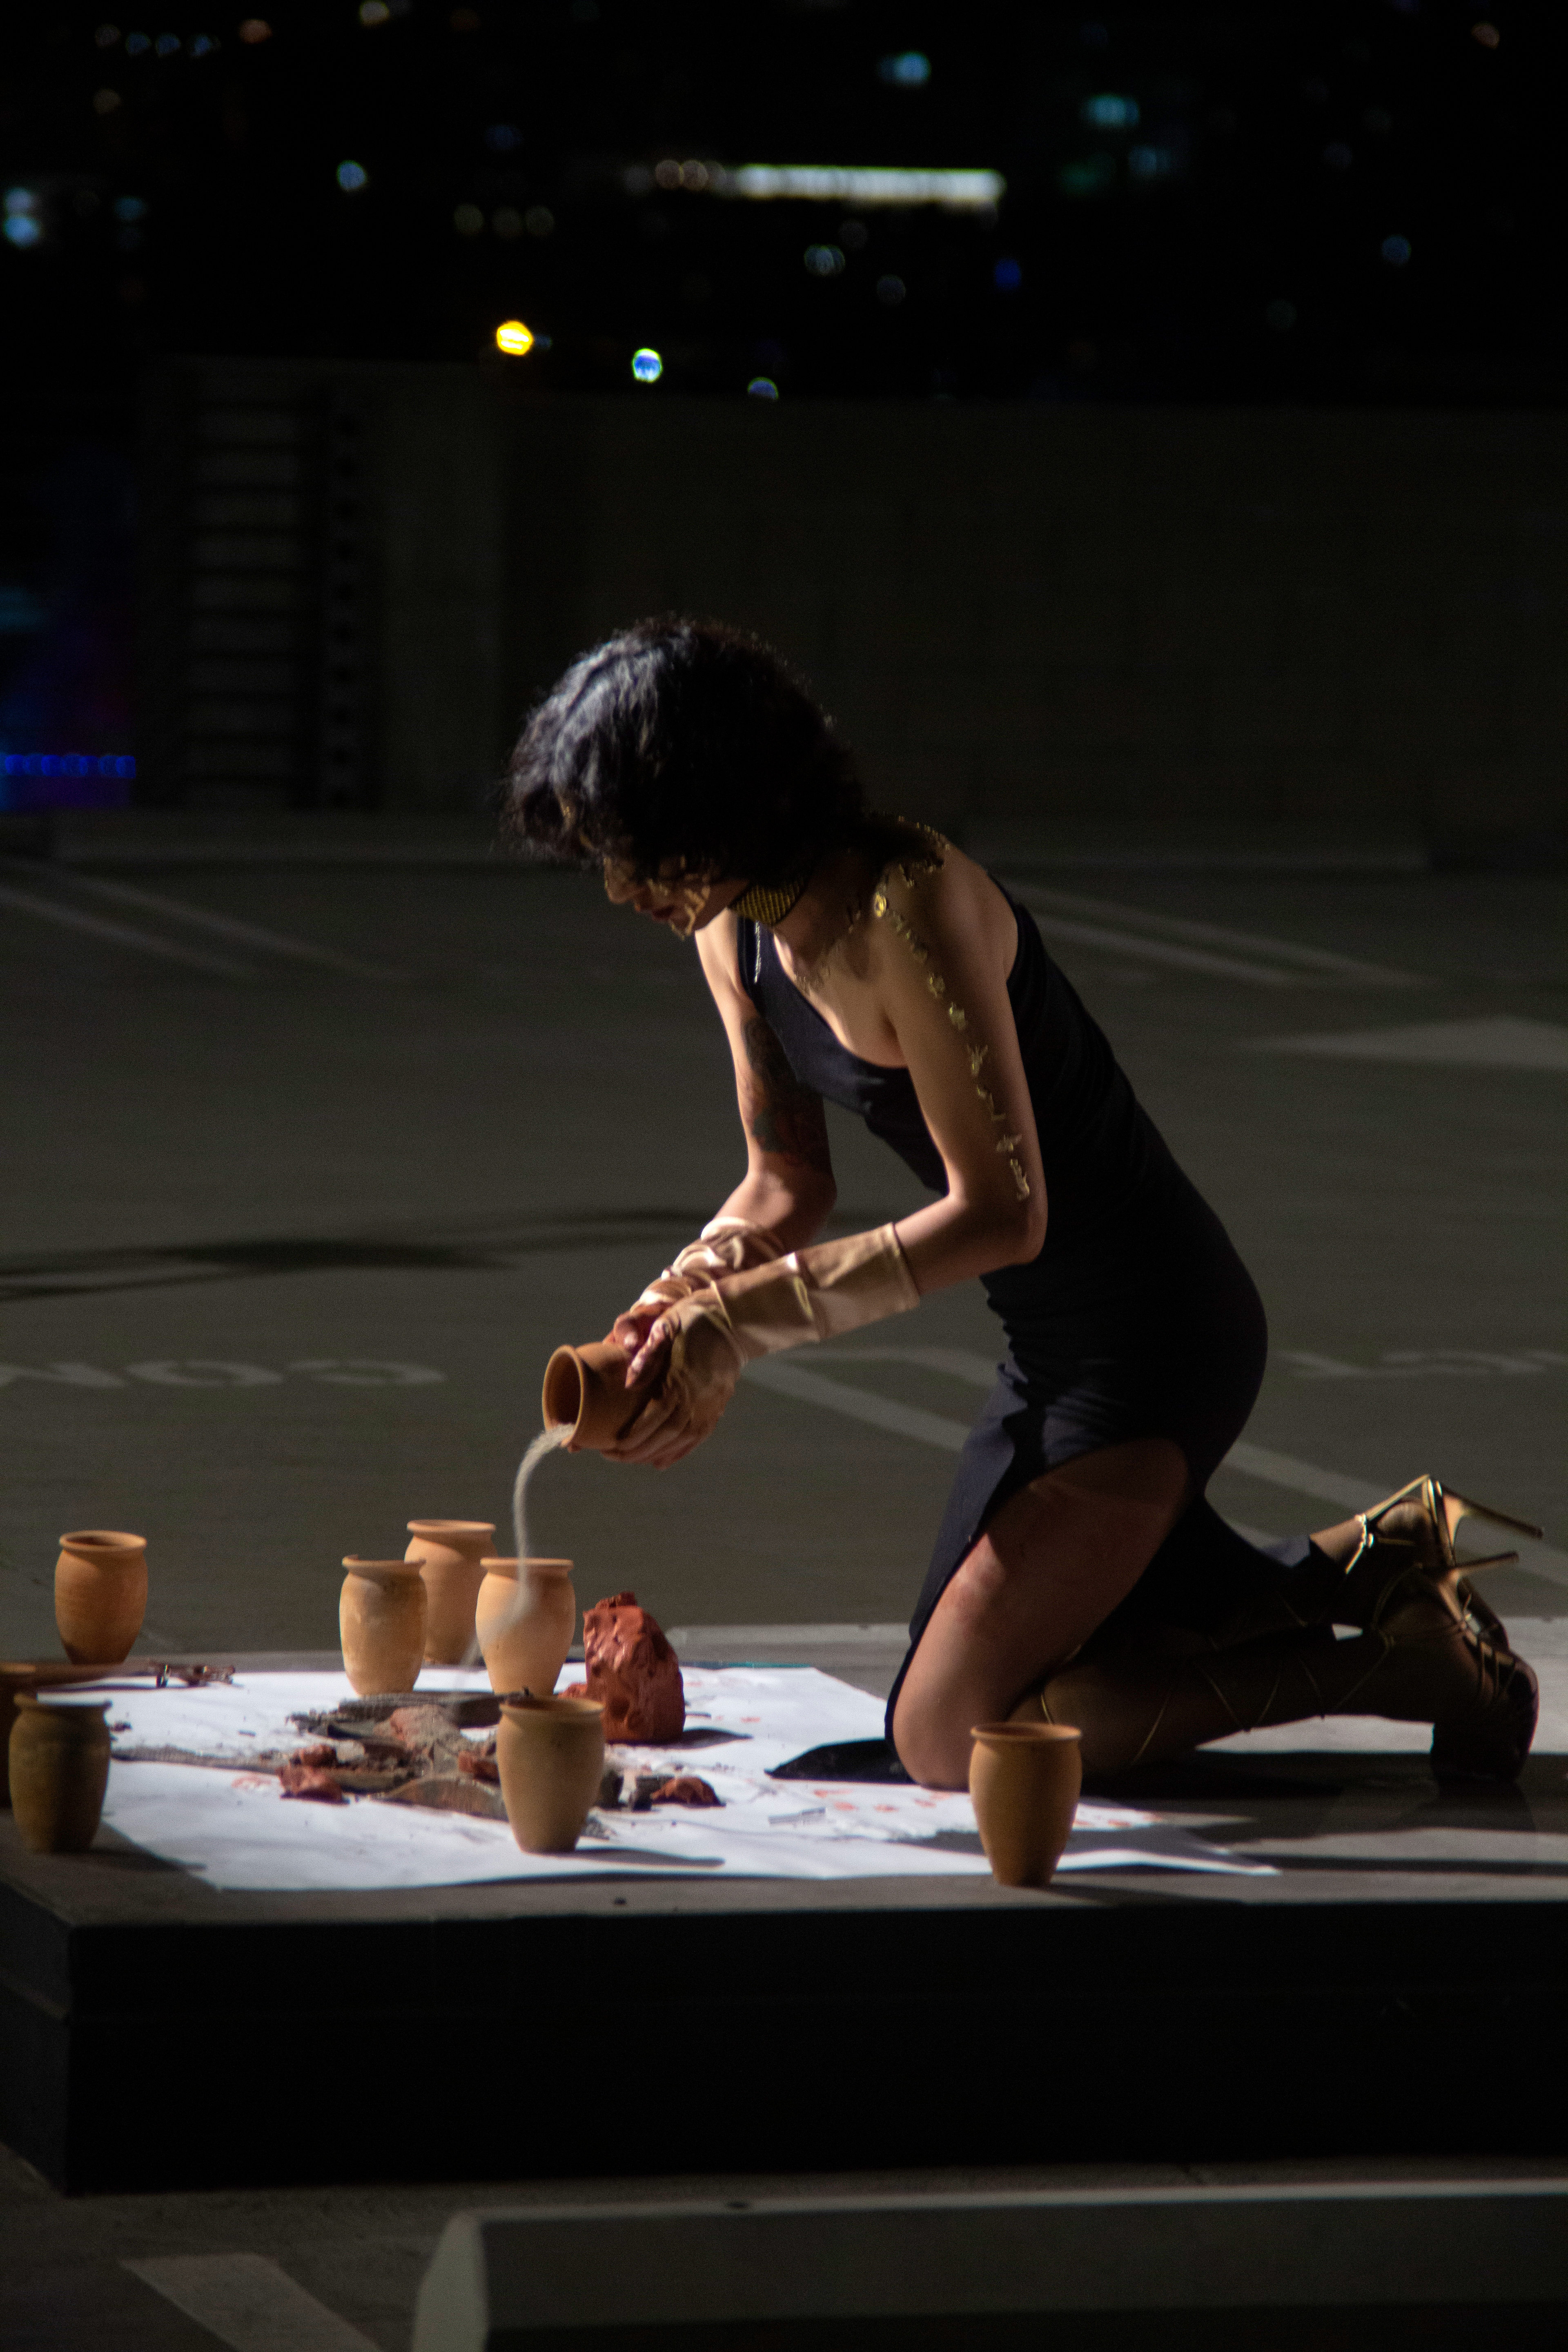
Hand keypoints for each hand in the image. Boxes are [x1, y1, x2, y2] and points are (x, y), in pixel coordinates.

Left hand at [602, 1310, 740, 1469]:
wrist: (734, 1321)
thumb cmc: (693, 1320)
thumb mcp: (666, 1327)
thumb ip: (648, 1355)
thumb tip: (628, 1384)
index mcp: (679, 1382)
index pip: (651, 1420)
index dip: (630, 1437)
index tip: (609, 1446)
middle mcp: (696, 1400)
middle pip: (663, 1436)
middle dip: (635, 1451)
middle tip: (611, 1455)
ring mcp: (708, 1406)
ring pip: (679, 1441)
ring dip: (653, 1454)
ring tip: (631, 1459)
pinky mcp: (716, 1407)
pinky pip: (696, 1437)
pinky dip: (678, 1452)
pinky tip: (661, 1461)